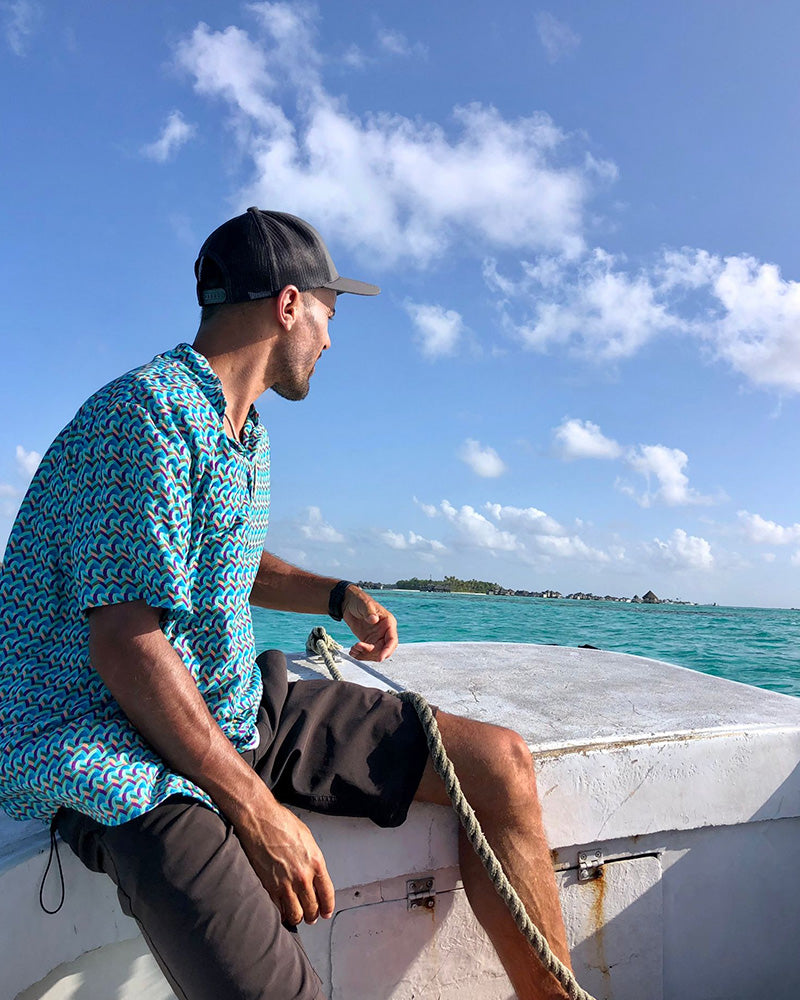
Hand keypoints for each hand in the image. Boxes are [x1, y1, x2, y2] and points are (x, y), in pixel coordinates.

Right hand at [236, 799, 334, 925]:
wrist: (260, 820)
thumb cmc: (281, 823)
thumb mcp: (307, 839)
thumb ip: (312, 859)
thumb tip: (314, 874)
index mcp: (315, 862)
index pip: (327, 893)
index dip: (327, 907)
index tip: (326, 912)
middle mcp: (303, 876)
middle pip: (312, 907)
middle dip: (313, 915)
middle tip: (311, 917)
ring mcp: (286, 883)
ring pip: (296, 914)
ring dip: (298, 918)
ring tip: (297, 917)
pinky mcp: (269, 886)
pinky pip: (279, 909)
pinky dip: (282, 914)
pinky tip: (282, 912)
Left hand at [342, 586, 398, 661]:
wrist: (348, 603)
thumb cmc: (359, 600)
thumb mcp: (365, 605)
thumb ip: (369, 612)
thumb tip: (373, 619)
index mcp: (388, 623)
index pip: (392, 640)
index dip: (387, 650)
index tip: (380, 658)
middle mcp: (384, 632)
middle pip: (384, 650)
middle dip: (373, 654)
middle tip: (360, 649)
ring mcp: (376, 637)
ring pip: (375, 653)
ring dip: (365, 655)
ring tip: (353, 649)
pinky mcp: (368, 640)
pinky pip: (367, 652)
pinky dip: (360, 655)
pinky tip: (353, 652)